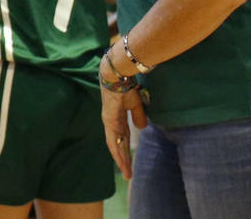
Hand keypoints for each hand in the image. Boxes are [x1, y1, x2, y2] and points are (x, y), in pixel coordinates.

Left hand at [100, 55, 146, 179]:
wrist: (118, 75)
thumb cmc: (126, 87)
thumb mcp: (136, 104)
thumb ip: (138, 116)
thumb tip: (141, 129)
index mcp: (118, 119)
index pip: (123, 138)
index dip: (126, 150)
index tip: (129, 163)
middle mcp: (112, 123)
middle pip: (118, 145)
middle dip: (123, 160)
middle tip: (128, 175)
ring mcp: (109, 123)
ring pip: (115, 146)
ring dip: (120, 160)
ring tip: (126, 172)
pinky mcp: (109, 121)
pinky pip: (113, 139)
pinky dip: (116, 151)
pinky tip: (120, 161)